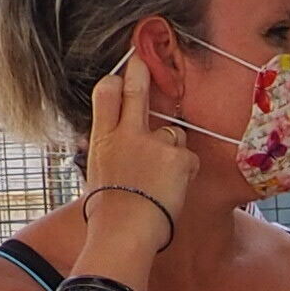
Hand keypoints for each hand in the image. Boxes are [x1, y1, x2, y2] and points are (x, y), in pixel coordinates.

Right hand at [80, 48, 195, 254]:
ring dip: (173, 150)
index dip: (114, 82)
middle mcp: (127, 133)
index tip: (119, 75)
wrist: (124, 230)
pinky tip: (173, 189)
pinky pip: (189, 158)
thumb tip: (117, 147)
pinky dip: (186, 172)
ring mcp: (154, 142)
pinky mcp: (178, 156)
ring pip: (174, 133)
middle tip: (141, 60)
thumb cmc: (110, 211)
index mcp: (103, 139)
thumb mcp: (100, 173)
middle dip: (139, 72)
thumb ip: (112, 152)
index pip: (104, 96)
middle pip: (136, 92)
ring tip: (161, 180)